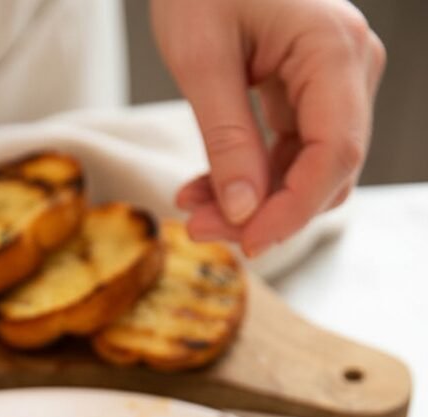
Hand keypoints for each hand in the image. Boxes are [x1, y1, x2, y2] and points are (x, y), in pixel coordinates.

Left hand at [151, 0, 384, 254]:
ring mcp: (335, 78)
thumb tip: (244, 212)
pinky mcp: (311, 89)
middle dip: (267, 212)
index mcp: (333, 47)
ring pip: (310, 169)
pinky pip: (292, 152)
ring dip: (255, 202)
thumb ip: (227, 139)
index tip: (247, 242)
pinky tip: (205, 189)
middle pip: (328, 170)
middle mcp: (349, 65)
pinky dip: (252, 178)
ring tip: (193, 209)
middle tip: (199, 228)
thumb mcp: (201, 60)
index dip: (294, 210)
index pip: (335, 153)